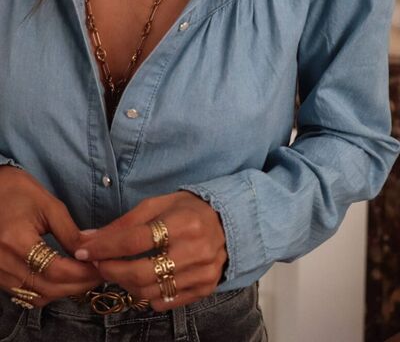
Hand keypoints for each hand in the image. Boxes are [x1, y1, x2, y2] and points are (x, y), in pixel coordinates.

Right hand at [0, 166, 103, 306]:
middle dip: (78, 285)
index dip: (82, 272)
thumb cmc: (18, 191)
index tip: (101, 265)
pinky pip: (26, 294)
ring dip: (64, 291)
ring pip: (37, 296)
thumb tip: (91, 251)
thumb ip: (70, 233)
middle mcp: (3, 262)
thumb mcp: (49, 206)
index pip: (55, 270)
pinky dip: (48, 291)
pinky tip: (64, 279)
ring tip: (85, 277)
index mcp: (16, 241)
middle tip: (99, 274)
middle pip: (47, 289)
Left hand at [73, 190, 227, 311]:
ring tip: (117, 270)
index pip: (135, 240)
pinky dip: (147, 294)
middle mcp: (196, 250)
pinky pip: (166, 301)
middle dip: (111, 270)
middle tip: (97, 264)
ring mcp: (203, 272)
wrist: (227, 222)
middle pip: (141, 272)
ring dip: (125, 283)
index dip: (105, 247)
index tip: (84, 250)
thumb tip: (88, 239)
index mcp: (184, 222)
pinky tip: (142, 280)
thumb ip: (124, 223)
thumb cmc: (187, 209)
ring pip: (151, 291)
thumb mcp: (157, 205)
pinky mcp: (205, 288)